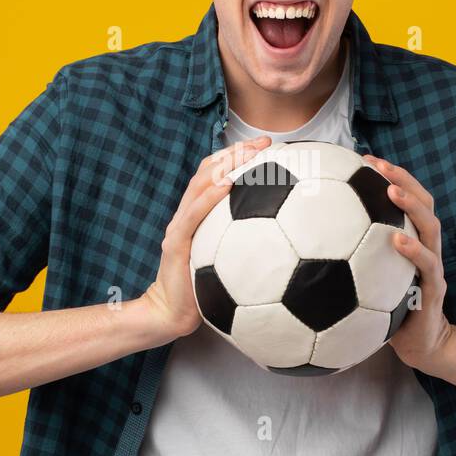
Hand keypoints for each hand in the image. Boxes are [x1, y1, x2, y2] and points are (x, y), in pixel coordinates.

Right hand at [141, 135, 272, 340]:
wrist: (171, 313)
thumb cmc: (202, 290)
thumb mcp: (225, 261)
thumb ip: (242, 243)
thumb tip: (284, 238)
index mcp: (198, 215)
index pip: (215, 174)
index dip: (237, 155)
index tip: (266, 145)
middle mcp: (186, 214)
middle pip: (208, 171)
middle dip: (236, 152)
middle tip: (264, 142)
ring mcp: (179, 226)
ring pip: (199, 185)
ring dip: (225, 165)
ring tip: (249, 153)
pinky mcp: (176, 243)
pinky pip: (193, 215)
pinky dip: (210, 196)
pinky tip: (229, 184)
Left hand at [361, 154, 452, 372]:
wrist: (421, 345)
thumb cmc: (388, 312)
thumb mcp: (368, 281)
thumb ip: (350, 260)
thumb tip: (306, 244)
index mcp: (412, 241)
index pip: (406, 200)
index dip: (390, 176)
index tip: (364, 158)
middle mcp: (426, 248)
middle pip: (423, 203)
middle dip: (403, 178)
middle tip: (378, 164)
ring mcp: (433, 267)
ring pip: (430, 227)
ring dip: (411, 205)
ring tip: (391, 191)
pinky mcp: (434, 290)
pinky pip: (428, 265)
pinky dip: (413, 250)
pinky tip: (396, 239)